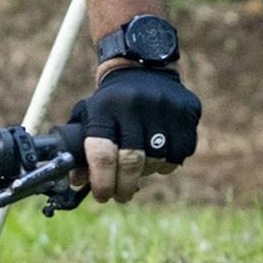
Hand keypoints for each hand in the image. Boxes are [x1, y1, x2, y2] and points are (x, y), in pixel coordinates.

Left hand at [67, 63, 199, 202]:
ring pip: (158, 160)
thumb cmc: (110, 103)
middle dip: (124, 186)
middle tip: (121, 196)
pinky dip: (168, 162)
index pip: (102, 154)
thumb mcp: (89, 117)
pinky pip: (180, 153)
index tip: (102, 195)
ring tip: (139, 169)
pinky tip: (158, 155)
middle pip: (132, 162)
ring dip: (147, 173)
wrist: (142, 66)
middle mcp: (135, 105)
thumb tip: (76, 181)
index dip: (102, 182)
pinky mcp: (186, 111)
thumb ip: (79, 149)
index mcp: (105, 108)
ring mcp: (164, 107)